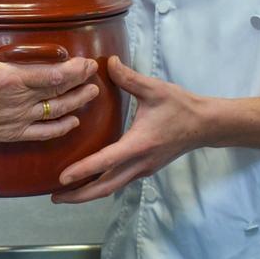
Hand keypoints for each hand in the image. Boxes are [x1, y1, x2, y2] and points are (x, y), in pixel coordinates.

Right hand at [0, 0, 99, 183]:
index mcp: (9, 79)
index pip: (53, 75)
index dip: (74, 70)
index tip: (87, 62)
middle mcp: (19, 101)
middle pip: (60, 92)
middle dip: (80, 82)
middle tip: (94, 73)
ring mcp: (17, 120)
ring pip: (56, 113)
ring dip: (77, 103)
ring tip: (92, 93)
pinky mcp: (11, 134)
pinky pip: (43, 133)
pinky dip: (61, 129)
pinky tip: (73, 122)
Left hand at [52, 56, 207, 203]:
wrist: (205, 125)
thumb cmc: (180, 106)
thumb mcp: (154, 88)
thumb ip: (129, 77)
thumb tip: (107, 62)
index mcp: (138, 144)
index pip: (105, 162)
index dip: (82, 170)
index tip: (61, 178)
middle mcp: (139, 162)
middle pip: (105, 187)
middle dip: (79, 195)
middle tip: (54, 197)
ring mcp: (143, 169)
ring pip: (112, 187)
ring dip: (88, 193)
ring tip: (66, 194)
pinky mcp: (146, 168)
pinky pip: (119, 182)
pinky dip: (101, 185)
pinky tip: (89, 181)